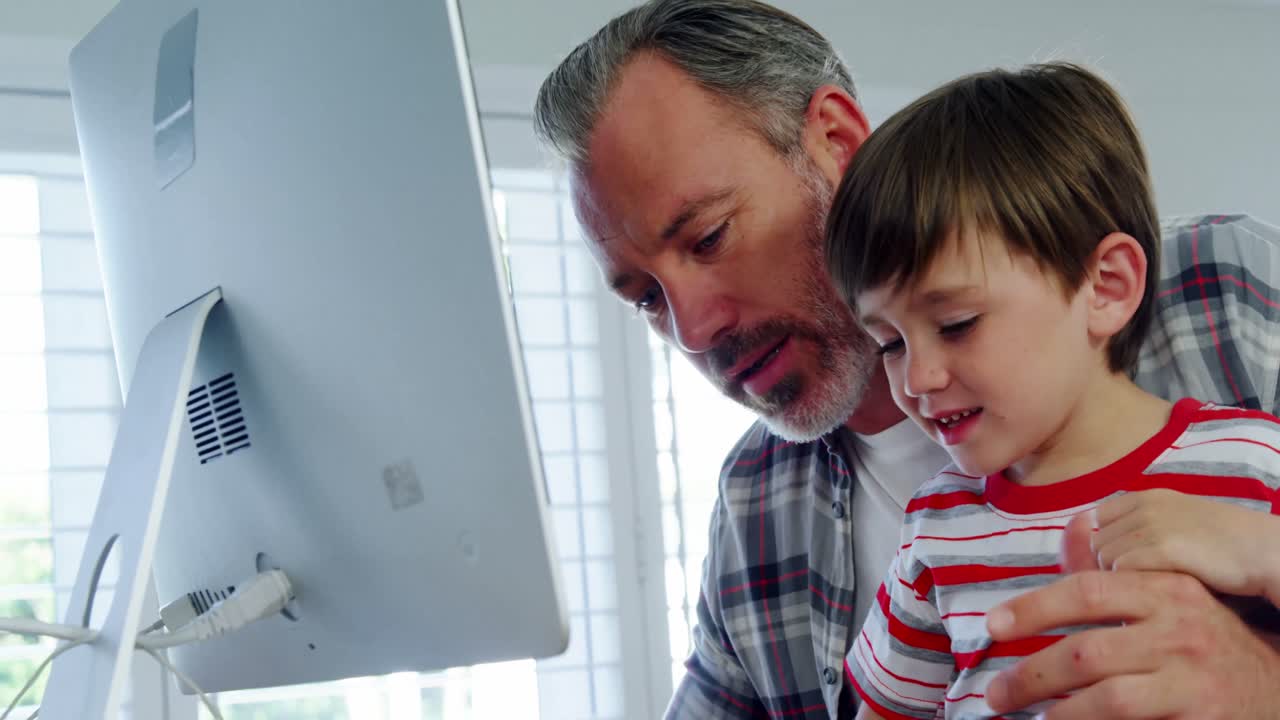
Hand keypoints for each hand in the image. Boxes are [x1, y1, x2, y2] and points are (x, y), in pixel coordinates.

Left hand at [978, 508, 1279, 718]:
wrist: (1276, 683)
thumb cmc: (1206, 640)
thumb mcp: (1168, 598)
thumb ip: (1113, 575)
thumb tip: (1070, 529)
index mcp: (1165, 591)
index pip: (1086, 591)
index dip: (1033, 608)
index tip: (992, 626)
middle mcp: (1179, 631)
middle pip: (1086, 652)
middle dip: (1030, 674)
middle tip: (995, 692)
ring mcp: (1192, 679)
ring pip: (1106, 697)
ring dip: (1056, 710)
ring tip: (1025, 717)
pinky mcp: (1201, 718)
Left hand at [1088, 489, 1279, 601]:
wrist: (1262, 551)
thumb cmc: (1219, 545)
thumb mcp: (1174, 522)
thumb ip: (1137, 527)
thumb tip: (1094, 546)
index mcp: (1145, 497)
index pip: (1094, 519)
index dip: (1104, 544)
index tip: (1124, 562)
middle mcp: (1144, 506)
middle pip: (1095, 542)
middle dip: (1109, 565)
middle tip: (1139, 581)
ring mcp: (1153, 525)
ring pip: (1104, 558)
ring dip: (1120, 578)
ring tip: (1151, 585)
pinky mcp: (1164, 547)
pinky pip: (1121, 570)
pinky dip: (1132, 585)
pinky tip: (1157, 590)